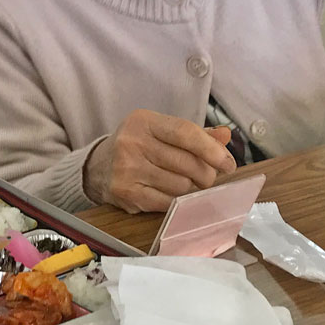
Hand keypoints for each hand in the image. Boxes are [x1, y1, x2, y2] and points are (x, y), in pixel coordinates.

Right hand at [82, 108, 236, 212]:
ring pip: (181, 186)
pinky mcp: (127, 194)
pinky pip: (168, 202)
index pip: (186, 133)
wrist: (97, 167)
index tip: (228, 163)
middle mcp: (133, 143)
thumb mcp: (161, 131)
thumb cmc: (137, 146)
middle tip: (207, 177)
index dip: (212, 150)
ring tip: (185, 183)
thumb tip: (226, 136)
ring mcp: (128, 170)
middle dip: (206, 174)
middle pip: (188, 163)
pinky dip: (178, 201)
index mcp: (144, 121)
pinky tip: (174, 194)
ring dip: (191, 189)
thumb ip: (194, 134)